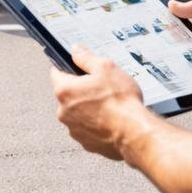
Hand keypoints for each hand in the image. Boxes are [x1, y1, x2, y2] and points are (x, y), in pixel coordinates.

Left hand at [50, 45, 151, 160]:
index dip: (68, 68)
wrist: (135, 133)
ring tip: (109, 106)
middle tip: (102, 88)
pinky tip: (111, 120)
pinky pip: (87, 128)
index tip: (79, 69)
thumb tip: (75, 49)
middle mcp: (64, 112)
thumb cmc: (120, 101)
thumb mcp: (106, 68)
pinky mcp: (85, 143)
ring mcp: (74, 129)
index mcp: (64, 91)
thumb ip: (86, 57)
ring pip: (77, 113)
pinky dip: (96, 124)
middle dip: (81, 90)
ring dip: (88, 108)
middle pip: (68, 94)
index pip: (56, 73)